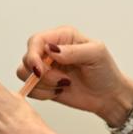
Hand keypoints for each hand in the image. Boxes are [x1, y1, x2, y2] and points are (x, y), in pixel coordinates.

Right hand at [17, 26, 132, 127]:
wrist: (108, 96)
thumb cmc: (105, 72)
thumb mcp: (96, 54)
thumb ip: (72, 50)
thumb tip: (51, 50)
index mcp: (62, 37)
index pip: (36, 40)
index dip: (33, 55)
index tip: (40, 70)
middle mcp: (50, 50)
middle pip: (27, 58)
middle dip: (42, 74)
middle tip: (63, 81)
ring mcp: (45, 68)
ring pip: (24, 73)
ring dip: (42, 84)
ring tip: (63, 85)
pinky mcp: (43, 84)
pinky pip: (29, 88)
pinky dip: (41, 93)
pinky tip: (59, 92)